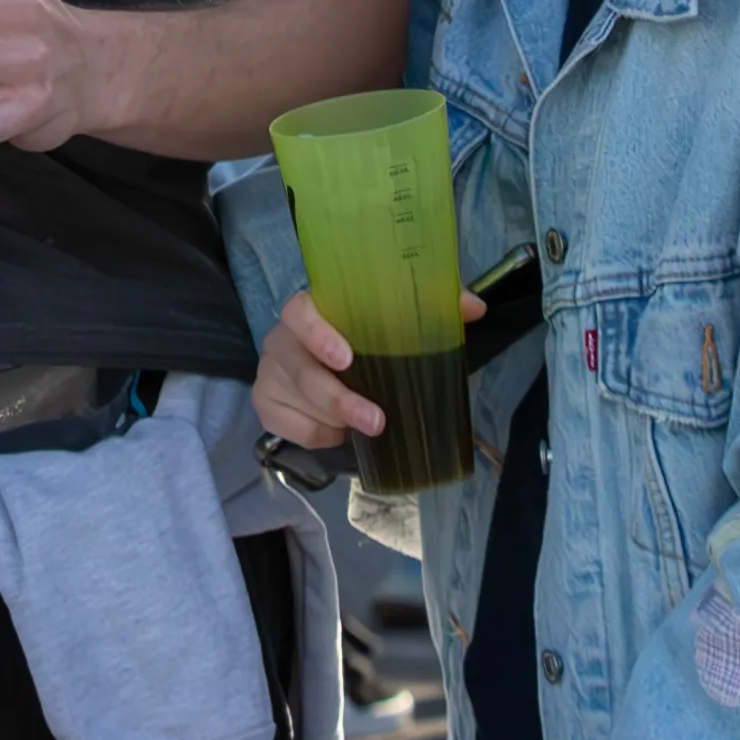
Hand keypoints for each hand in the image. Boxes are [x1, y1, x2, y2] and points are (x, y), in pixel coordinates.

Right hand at [255, 283, 479, 453]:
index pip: (300, 312)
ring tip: (366, 424)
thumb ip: (434, 304)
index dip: (318, 334)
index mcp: (311, 309)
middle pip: (299, 368)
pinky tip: (338, 430)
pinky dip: (319, 434)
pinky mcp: (265, 404)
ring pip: (297, 402)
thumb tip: (474, 307)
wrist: (333, 365)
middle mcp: (283, 337)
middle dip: (337, 399)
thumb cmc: (368, 338)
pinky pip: (290, 428)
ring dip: (334, 420)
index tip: (347, 358)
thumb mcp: (399, 319)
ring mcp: (270, 372)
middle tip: (376, 421)